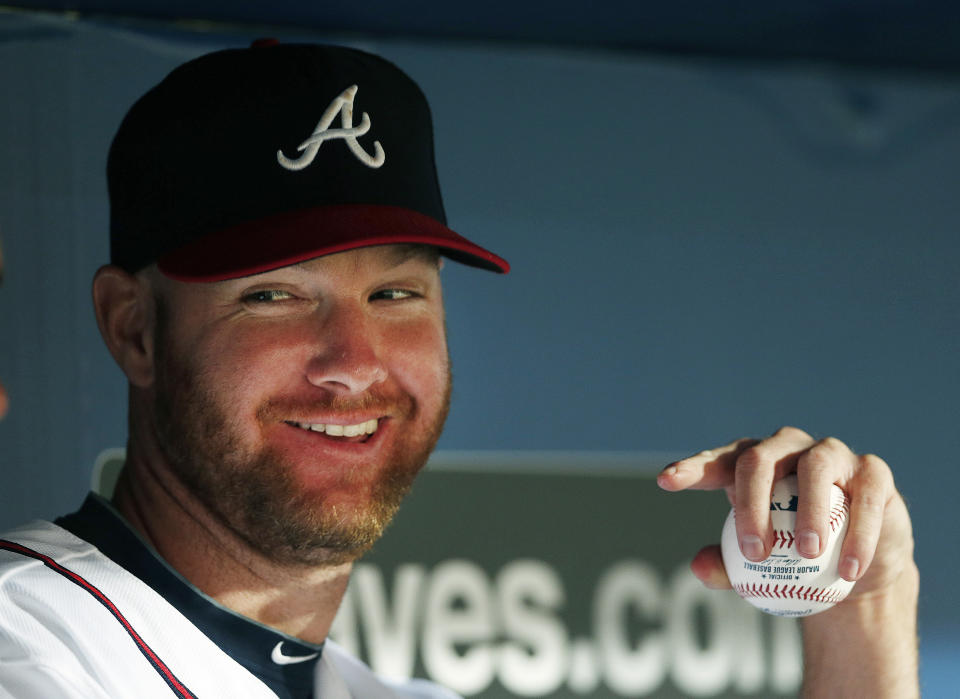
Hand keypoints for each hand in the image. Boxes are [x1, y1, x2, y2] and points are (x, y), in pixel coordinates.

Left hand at [657, 426, 914, 602]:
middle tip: (754, 552)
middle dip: (751, 502)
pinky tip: (849, 568)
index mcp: (751, 464)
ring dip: (809, 510)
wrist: (855, 566)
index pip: (717, 461)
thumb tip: (698, 567)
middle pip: (759, 460)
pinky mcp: (872, 473)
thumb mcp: (758, 567)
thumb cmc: (792, 559)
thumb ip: (726, 566)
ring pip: (815, 467)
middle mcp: (787, 449)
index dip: (692, 468)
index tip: (666, 481)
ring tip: (806, 555)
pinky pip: (865, 495)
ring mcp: (831, 455)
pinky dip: (858, 532)